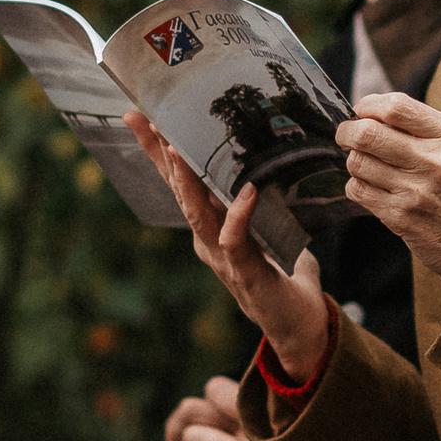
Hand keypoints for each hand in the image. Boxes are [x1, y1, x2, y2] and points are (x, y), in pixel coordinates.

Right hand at [126, 112, 329, 379]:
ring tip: (177, 147)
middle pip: (179, 192)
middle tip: (148, 120)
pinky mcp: (246, 273)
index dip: (159, 152)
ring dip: (186, 181)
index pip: (181, 184)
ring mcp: (223, 258)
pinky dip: (239, 215)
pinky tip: (246, 191)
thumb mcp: (268, 228)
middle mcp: (209, 241)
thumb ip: (257, 201)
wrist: (299, 325)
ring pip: (197, 214)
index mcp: (211, 228)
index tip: (140, 115)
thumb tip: (259, 155)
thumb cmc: (284, 275)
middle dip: (162, 156)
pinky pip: (236, 240)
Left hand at [335, 94, 440, 299]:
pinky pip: (358, 190)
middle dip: (347, 133)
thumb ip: (425, 130)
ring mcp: (417, 189)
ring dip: (355, 163)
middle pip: (368, 133)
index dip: (368, 105)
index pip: (396, 106)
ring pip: (358, 162)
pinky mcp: (401, 216)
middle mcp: (436, 159)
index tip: (362, 112)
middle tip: (347, 138)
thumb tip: (373, 114)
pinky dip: (357, 187)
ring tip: (368, 168)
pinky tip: (373, 190)